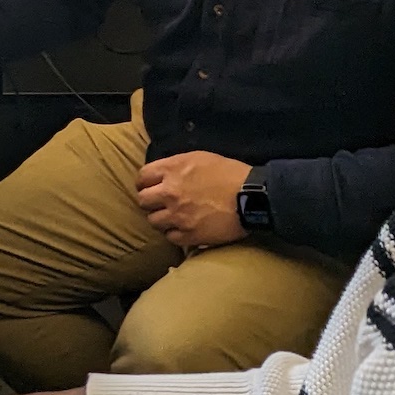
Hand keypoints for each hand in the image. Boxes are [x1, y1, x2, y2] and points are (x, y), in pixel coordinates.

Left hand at [135, 151, 251, 249]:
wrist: (252, 196)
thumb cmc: (230, 173)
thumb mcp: (200, 158)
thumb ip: (178, 165)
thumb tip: (164, 173)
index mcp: (172, 170)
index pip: (142, 177)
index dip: (144, 182)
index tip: (149, 186)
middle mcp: (170, 192)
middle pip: (143, 200)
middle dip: (149, 201)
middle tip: (159, 203)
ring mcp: (178, 216)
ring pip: (153, 221)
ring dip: (160, 218)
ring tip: (171, 217)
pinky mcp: (189, 234)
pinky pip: (170, 237)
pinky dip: (174, 233)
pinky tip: (182, 228)